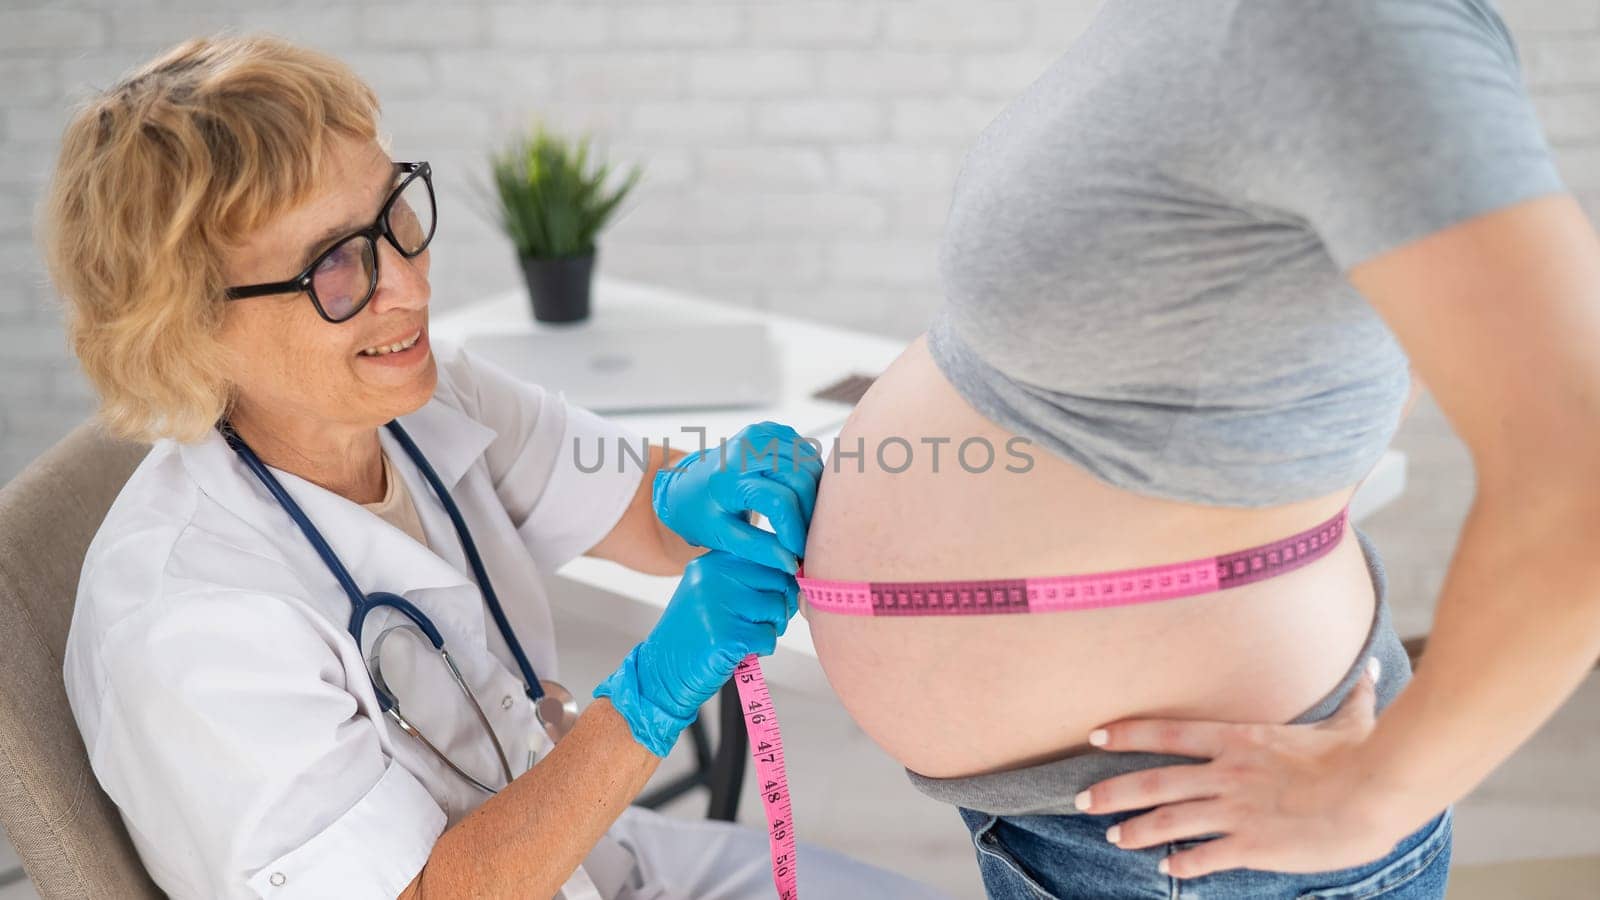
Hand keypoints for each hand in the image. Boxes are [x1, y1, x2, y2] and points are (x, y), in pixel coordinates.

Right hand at [593, 551, 798, 755]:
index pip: (771, 555)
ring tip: (742, 637)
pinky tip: (738, 651)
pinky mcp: (726, 635)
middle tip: (758, 623)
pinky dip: (761, 650)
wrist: (663, 672)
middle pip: (779, 581)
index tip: (771, 597)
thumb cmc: (696, 634)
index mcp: (713, 561)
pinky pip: (768, 638)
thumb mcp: (713, 591)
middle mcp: (714, 576)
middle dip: (779, 606)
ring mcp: (719, 604)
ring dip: (769, 629)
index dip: (781, 580)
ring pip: (777, 609)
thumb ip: (746, 576)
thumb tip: (796, 570)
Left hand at [652, 421, 822, 572]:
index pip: (779, 502)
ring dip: (814, 496)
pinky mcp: (770, 430)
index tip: (800, 553)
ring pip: (809, 466)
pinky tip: (797, 494)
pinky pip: (805, 453)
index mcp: (728, 479)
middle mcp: (745, 450)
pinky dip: (809, 476)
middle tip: (806, 537)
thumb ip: (759, 550)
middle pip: (801, 481)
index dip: (796, 530)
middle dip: (810, 514)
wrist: (686, 485)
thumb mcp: (723, 538)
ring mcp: (759, 435)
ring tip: (802, 519)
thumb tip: (793, 563)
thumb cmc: (702, 515)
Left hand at [1076, 656, 1407, 877]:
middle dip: (1112, 791)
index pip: (1168, 732)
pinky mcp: (1251, 846)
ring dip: (1136, 829)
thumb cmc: (1364, 757)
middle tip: (1080, 800)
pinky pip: (1203, 856)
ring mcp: (1235, 811)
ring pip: (1168, 820)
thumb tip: (1375, 674)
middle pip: (1153, 780)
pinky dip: (1181, 863)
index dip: (1128, 734)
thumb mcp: (1352, 723)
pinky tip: (1168, 869)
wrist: (1375, 794)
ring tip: (1113, 836)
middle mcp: (1226, 773)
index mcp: (1240, 739)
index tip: (1096, 737)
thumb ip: (1353, 700)